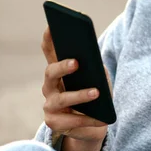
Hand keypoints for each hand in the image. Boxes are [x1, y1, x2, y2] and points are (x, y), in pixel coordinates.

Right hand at [41, 27, 109, 150]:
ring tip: (96, 93)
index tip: (52, 25)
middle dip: (62, 66)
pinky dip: (88, 119)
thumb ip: (96, 70)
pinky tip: (101, 119)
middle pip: (50, 72)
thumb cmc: (97, 96)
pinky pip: (71, 121)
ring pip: (62, 98)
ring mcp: (49, 105)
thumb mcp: (99, 80)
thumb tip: (96, 65)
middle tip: (76, 62)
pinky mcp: (54, 123)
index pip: (49, 51)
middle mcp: (50, 85)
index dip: (48, 38)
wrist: (94, 124)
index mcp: (59, 70)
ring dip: (79, 95)